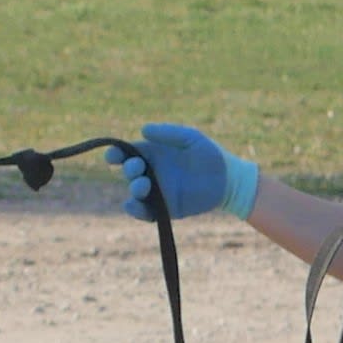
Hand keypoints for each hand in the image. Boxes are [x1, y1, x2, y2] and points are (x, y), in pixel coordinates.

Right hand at [120, 122, 256, 223]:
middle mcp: (150, 173)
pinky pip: (143, 212)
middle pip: (128, 172)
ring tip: (144, 184)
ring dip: (133, 189)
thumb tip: (143, 130)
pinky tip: (136, 204)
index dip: (115, 154)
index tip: (113, 155)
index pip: (126, 154)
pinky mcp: (164, 209)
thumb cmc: (210, 155)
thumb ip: (168, 132)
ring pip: (133, 193)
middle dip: (128, 169)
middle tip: (139, 167)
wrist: (229, 180)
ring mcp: (157, 192)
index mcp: (152, 154)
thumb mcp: (190, 138)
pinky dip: (135, 210)